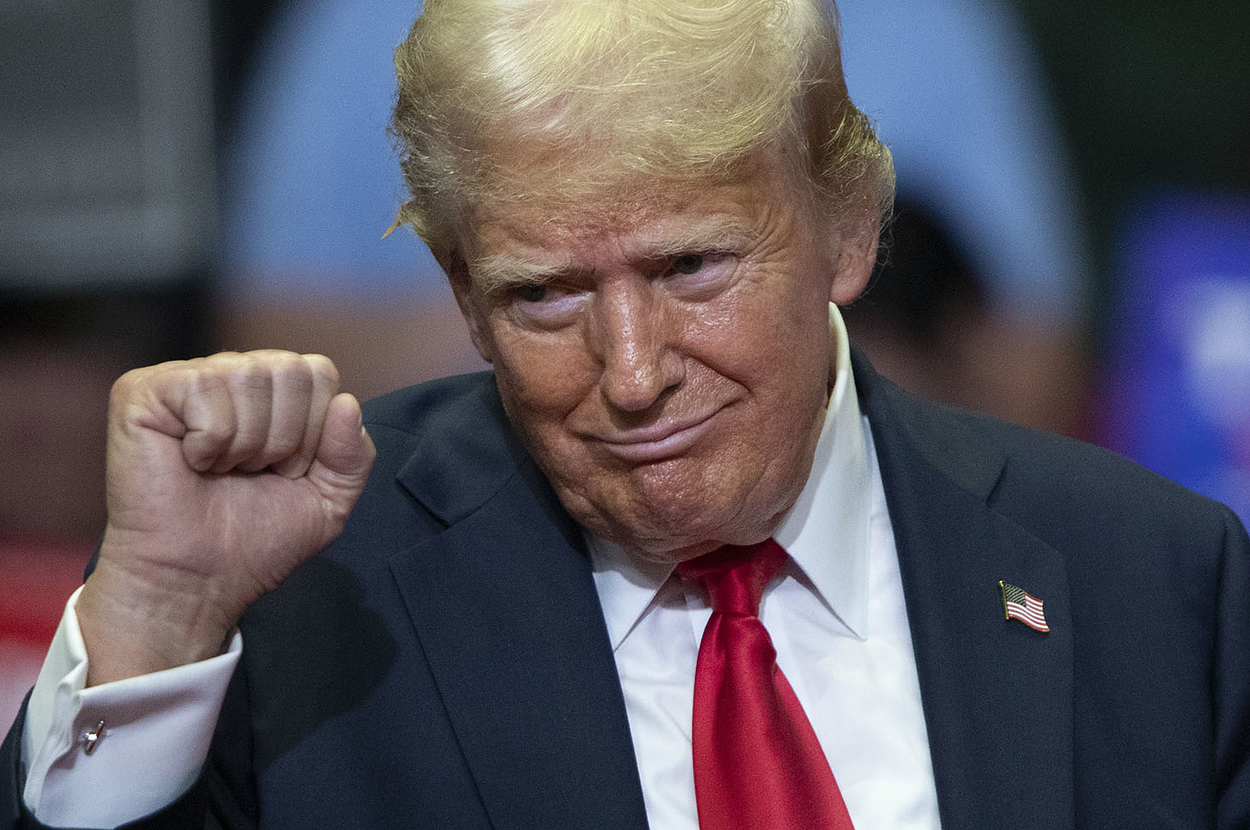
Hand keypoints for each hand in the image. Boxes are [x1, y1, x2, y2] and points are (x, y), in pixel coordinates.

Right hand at [76, 351, 375, 683]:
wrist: (199, 579)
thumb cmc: (256, 539)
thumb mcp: (329, 499)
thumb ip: (354, 453)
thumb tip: (346, 403)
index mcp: (273, 390)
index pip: (320, 371)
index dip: (314, 430)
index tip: (285, 470)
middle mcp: (231, 373)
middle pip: (292, 369)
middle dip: (285, 438)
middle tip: (251, 472)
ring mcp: (186, 378)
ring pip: (250, 377)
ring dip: (246, 443)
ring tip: (221, 470)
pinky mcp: (142, 391)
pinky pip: (205, 390)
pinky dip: (209, 441)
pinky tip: (191, 462)